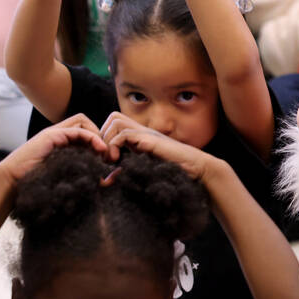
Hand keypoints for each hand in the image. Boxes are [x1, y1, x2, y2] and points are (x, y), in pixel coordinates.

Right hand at [0, 115, 108, 185]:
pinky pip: (78, 129)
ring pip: (83, 121)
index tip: (106, 157)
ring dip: (97, 134)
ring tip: (104, 152)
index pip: (85, 131)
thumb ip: (83, 175)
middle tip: (107, 153)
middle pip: (85, 122)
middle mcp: (58, 135)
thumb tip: (106, 182)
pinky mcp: (51, 135)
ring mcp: (54, 133)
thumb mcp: (66, 176)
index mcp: (60, 143)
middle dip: (100, 134)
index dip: (98, 140)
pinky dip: (92, 137)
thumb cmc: (37, 183)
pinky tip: (99, 149)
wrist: (12, 181)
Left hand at [100, 112, 216, 179]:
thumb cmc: (174, 170)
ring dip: (107, 139)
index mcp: (141, 136)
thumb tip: (107, 180)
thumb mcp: (142, 169)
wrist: (195, 168)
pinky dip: (114, 146)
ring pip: (115, 121)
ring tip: (110, 159)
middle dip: (103, 135)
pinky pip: (123, 134)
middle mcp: (143, 131)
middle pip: (113, 117)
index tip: (106, 157)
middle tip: (106, 156)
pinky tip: (117, 160)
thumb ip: (125, 171)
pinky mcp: (149, 140)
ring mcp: (146, 133)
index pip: (115, 123)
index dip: (105, 137)